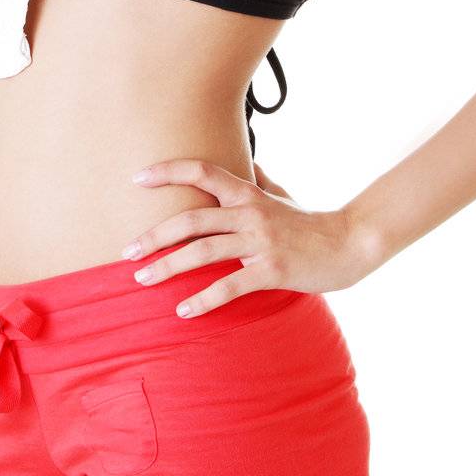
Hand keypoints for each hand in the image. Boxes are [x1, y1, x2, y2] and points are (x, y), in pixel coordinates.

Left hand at [122, 156, 365, 315]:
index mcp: (247, 193)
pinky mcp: (271, 271)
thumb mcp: (281, 195)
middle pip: (191, 219)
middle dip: (154, 236)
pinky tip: (182, 311)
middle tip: (126, 252)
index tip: (136, 179)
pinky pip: (230, 286)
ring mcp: (260, 242)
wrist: (349, 243)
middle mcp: (249, 213)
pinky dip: (203, 299)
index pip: (202, 171)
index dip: (168, 171)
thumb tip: (245, 164)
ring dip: (167, 267)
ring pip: (203, 252)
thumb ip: (258, 180)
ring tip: (142, 280)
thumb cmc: (309, 221)